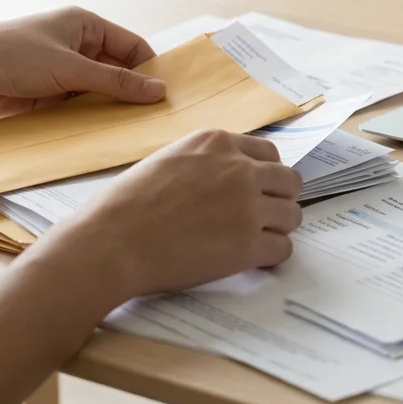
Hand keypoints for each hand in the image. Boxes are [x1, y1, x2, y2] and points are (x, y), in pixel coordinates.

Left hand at [0, 6, 165, 116]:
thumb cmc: (12, 56)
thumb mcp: (70, 68)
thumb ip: (116, 82)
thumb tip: (159, 91)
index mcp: (85, 25)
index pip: (132, 46)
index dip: (150, 69)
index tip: (167, 96)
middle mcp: (77, 46)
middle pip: (118, 71)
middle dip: (133, 92)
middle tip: (156, 119)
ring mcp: (63, 72)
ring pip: (99, 92)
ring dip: (111, 109)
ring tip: (135, 130)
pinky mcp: (49, 95)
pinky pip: (79, 107)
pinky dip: (91, 119)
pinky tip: (105, 135)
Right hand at [47, 129, 303, 303]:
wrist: (110, 242)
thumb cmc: (124, 206)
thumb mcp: (167, 160)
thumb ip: (205, 163)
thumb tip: (225, 179)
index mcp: (217, 143)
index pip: (269, 154)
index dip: (265, 177)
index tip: (257, 192)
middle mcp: (239, 169)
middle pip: (290, 182)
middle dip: (279, 200)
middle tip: (262, 219)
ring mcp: (247, 207)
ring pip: (293, 215)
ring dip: (278, 229)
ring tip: (254, 241)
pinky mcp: (248, 245)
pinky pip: (283, 248)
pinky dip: (270, 256)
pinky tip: (250, 260)